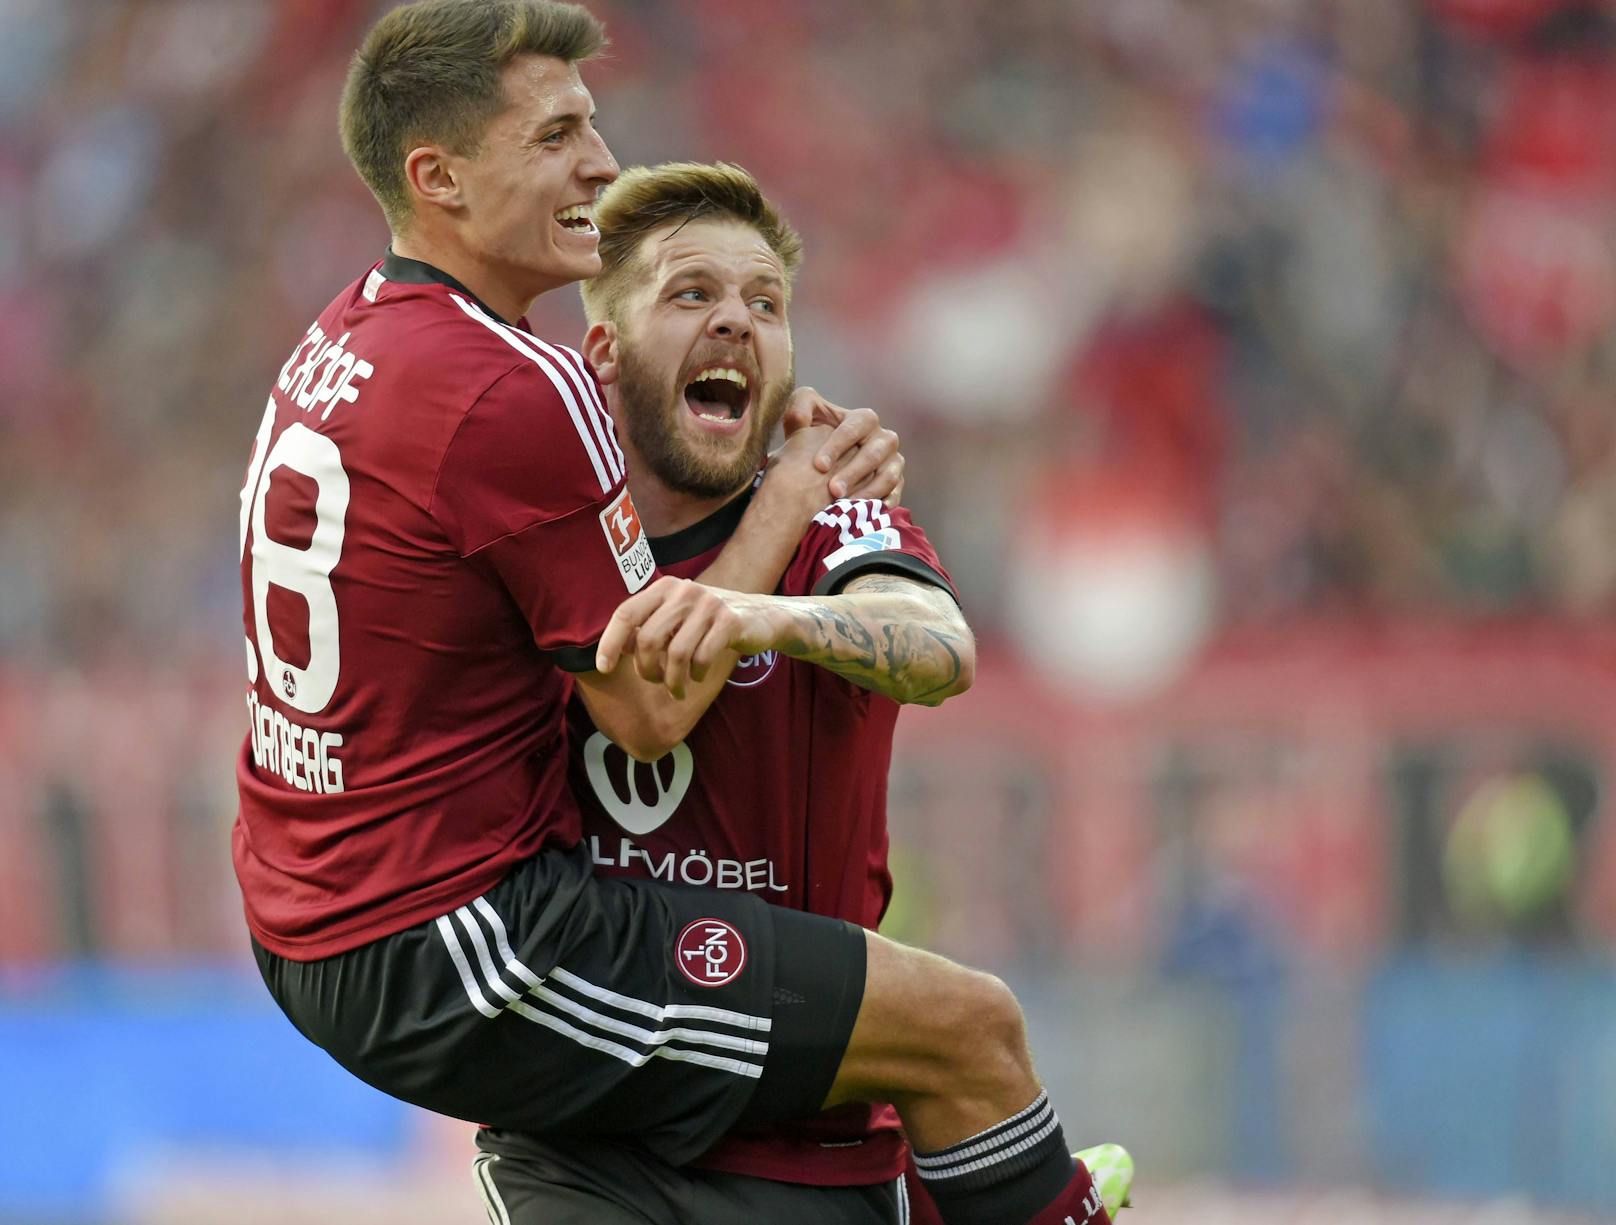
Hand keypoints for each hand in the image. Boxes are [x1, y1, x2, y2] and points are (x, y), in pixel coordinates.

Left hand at [596, 576, 769, 697]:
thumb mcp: (675, 619)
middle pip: (648, 639)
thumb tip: (620, 647)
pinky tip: (697, 678)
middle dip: (647, 670)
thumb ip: (648, 628)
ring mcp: (709, 604)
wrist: (759, 617)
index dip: (610, 642)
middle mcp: (684, 590)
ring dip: (672, 681)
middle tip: (656, 682)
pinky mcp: (730, 621)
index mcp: (664, 588)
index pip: (626, 613)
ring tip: (676, 690)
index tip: (603, 668)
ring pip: (675, 653)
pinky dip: (695, 675)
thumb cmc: (707, 623)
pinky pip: (702, 658)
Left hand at [781, 386, 904, 504]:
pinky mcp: (897, 482)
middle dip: (852, 473)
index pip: (854, 428)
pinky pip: (896, 493)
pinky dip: (884, 503)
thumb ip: (798, 410)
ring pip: (887, 475)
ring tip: (845, 504)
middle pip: (873, 454)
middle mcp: (884, 438)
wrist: (823, 466)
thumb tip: (801, 417)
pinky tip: (866, 513)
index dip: (837, 446)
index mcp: (864, 419)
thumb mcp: (802, 421)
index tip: (819, 466)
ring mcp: (893, 460)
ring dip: (867, 491)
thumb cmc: (812, 440)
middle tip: (833, 490)